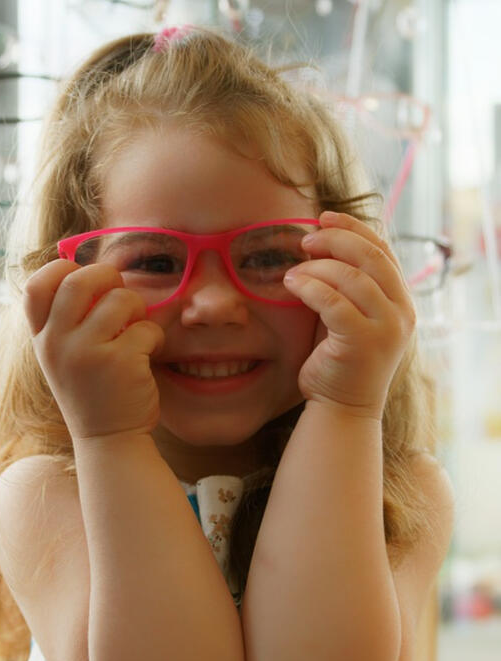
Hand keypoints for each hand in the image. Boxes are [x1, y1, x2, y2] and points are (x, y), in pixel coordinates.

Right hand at [23, 260, 164, 439]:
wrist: (109, 441)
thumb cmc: (94, 393)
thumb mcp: (64, 357)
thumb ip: (67, 320)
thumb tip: (92, 270)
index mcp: (42, 340)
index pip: (37, 286)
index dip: (62, 270)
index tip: (84, 278)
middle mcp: (58, 344)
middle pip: (79, 280)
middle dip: (107, 277)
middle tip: (119, 292)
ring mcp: (87, 353)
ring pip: (120, 299)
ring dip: (136, 308)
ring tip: (136, 329)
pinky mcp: (120, 362)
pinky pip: (146, 327)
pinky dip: (154, 336)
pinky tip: (147, 353)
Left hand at [283, 211, 415, 419]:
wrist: (341, 410)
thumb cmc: (338, 362)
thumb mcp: (349, 318)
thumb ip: (347, 286)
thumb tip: (322, 243)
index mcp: (401, 302)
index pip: (383, 251)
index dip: (353, 228)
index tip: (323, 217)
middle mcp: (402, 313)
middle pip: (371, 256)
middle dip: (335, 240)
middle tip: (304, 241)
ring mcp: (386, 328)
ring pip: (352, 277)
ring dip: (316, 267)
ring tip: (292, 272)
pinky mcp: (363, 342)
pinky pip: (334, 302)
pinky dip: (309, 287)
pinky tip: (291, 285)